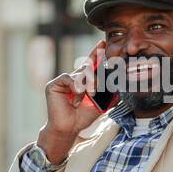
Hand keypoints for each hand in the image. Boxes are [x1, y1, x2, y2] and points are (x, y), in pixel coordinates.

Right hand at [37, 40, 106, 161]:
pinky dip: (75, 85)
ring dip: (88, 83)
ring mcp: (64, 81)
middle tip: (98, 87)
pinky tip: (77, 94)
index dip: (96, 53)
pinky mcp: (54, 84)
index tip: (102, 43)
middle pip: (87, 67)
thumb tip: (118, 86)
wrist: (69, 127)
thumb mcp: (100, 104)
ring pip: (79, 73)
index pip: (90, 63)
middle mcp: (73, 78)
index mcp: (84, 81)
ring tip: (90, 94)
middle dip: (95, 74)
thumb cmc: (83, 117)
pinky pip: (68, 77)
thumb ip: (108, 94)